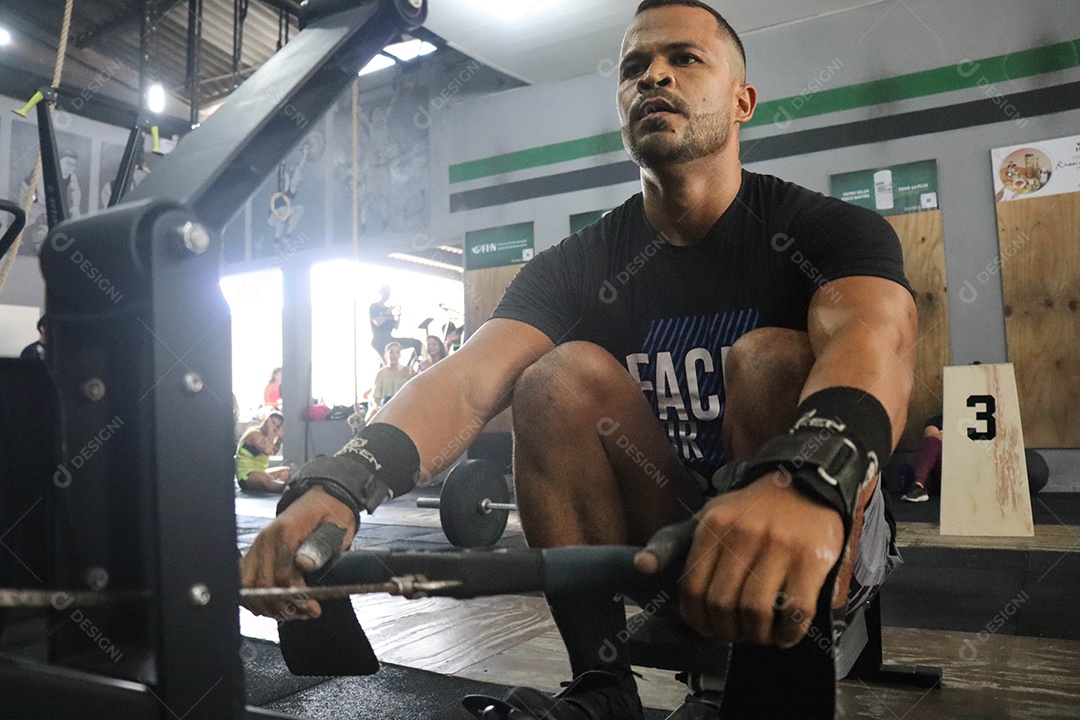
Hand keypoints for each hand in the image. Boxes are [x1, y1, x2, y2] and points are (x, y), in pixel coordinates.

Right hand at [240, 486, 356, 619]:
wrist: (323, 499)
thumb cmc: (331, 515)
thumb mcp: (335, 527)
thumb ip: (320, 545)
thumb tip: (305, 564)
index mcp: (285, 531)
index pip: (283, 573)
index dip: (297, 595)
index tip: (314, 608)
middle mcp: (265, 540)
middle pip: (262, 584)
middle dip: (283, 605)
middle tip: (305, 614)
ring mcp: (257, 547)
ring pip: (248, 586)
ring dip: (268, 606)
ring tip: (292, 612)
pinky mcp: (255, 553)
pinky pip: (244, 580)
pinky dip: (254, 598)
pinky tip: (273, 606)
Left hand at [678, 473, 842, 646]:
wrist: (803, 484)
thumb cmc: (749, 511)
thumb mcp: (707, 517)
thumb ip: (672, 543)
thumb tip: (642, 566)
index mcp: (713, 525)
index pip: (692, 587)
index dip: (696, 619)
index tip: (706, 629)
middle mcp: (743, 534)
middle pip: (721, 604)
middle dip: (725, 630)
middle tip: (734, 634)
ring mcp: (780, 546)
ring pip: (755, 611)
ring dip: (754, 635)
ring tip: (758, 635)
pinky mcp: (811, 559)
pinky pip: (794, 611)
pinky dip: (786, 633)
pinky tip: (783, 634)